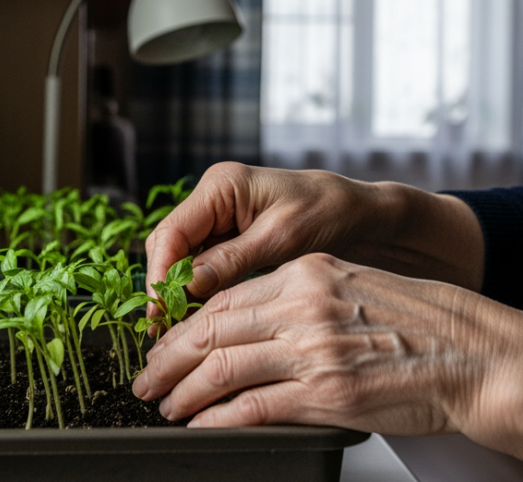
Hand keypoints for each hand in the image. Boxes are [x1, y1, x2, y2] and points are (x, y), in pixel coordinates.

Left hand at [131, 253, 522, 433]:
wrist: (477, 355)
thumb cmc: (426, 325)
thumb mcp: (355, 286)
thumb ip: (302, 299)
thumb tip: (252, 325)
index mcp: (307, 272)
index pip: (224, 297)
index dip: (184, 325)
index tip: (166, 343)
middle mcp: (303, 304)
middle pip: (210, 330)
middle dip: (167, 359)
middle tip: (147, 379)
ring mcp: (312, 349)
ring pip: (221, 369)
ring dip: (183, 393)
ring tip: (166, 406)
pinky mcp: (325, 395)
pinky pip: (251, 408)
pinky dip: (216, 420)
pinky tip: (201, 427)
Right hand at [142, 163, 484, 325]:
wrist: (364, 215)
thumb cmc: (331, 213)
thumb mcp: (283, 239)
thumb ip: (232, 261)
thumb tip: (187, 288)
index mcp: (222, 185)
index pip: (171, 233)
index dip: (159, 277)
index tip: (158, 315)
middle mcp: (213, 199)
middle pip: (169, 249)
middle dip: (164, 290)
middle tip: (165, 336)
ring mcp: (220, 220)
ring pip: (181, 262)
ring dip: (179, 296)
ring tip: (179, 338)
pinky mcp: (230, 240)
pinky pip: (202, 269)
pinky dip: (200, 295)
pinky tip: (202, 324)